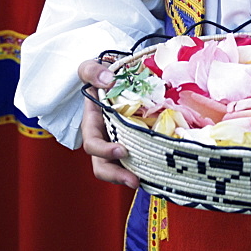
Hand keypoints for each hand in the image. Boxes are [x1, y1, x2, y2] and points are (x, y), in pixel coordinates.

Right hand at [78, 59, 138, 189]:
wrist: (111, 76)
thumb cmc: (98, 75)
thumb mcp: (90, 69)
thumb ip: (93, 72)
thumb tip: (107, 81)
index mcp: (92, 124)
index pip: (92, 144)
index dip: (104, 151)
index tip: (122, 150)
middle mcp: (104, 137)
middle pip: (103, 165)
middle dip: (117, 176)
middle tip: (134, 180)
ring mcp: (118, 141)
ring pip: (120, 166)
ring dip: (131, 176)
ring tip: (148, 182)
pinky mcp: (135, 141)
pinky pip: (138, 157)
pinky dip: (147, 165)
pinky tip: (160, 170)